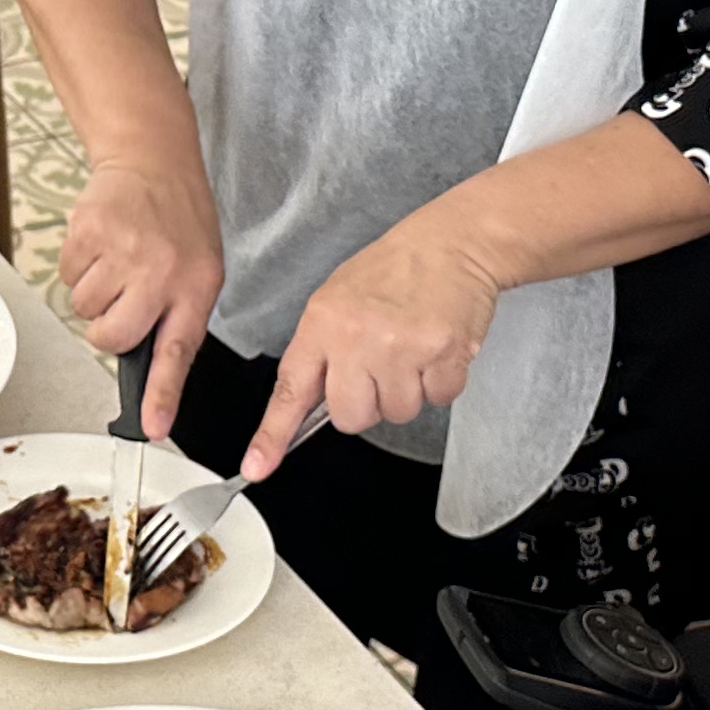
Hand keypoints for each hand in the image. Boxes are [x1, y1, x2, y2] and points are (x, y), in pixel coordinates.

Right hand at [60, 153, 222, 441]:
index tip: (153, 427)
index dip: (161, 395)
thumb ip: (178, 316)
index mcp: (195, 287)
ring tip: (118, 259)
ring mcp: (123, 252)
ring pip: (84, 308)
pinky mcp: (89, 233)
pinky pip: (67, 275)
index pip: (177, 353)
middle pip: (112, 338)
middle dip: (106, 329)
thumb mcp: (200, 270)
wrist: (154, 159)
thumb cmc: (179, 219)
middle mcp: (161, 272)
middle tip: (120, 302)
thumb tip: (148, 367)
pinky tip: (102, 243)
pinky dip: (78, 264)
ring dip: (94, 291)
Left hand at [247, 216, 504, 477]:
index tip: (258, 466)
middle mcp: (357, 338)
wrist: (452, 242)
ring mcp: (401, 348)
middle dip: (368, 402)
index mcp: (323, 323)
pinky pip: (438, 399)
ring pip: (397, 412)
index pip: (292, 389)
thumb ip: (322, 351)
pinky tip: (437, 348)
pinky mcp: (443, 354)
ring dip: (408, 391)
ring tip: (412, 349)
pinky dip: (442, 382)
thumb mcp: (337, 300)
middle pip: (351, 417)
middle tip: (381, 365)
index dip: (273, 434)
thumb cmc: (393, 270)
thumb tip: (313, 405)